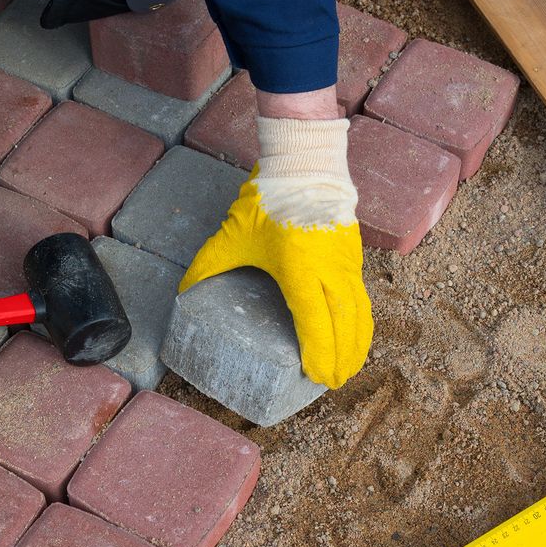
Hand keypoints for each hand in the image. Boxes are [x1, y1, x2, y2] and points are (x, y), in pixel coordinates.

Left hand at [179, 117, 372, 387]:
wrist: (305, 162)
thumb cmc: (268, 199)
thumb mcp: (233, 234)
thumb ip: (208, 264)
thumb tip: (183, 290)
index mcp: (300, 268)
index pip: (315, 320)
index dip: (320, 351)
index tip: (317, 375)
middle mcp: (329, 269)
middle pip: (344, 324)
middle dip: (341, 358)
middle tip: (333, 384)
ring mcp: (346, 262)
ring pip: (359, 312)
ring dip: (357, 343)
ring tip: (350, 369)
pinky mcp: (354, 255)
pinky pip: (363, 297)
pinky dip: (362, 322)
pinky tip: (357, 336)